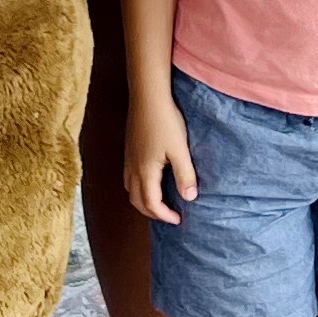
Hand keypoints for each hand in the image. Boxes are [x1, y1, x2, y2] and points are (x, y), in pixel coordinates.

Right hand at [124, 101, 195, 225]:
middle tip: (169, 216)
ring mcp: (128, 160)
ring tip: (160, 203)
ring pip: (131, 191)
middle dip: (153, 213)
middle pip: (137, 202)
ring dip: (144, 202)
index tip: (179, 219)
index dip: (165, 215)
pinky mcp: (129, 151)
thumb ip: (185, 175)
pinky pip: (129, 179)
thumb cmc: (165, 121)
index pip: (152, 204)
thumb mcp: (180, 150)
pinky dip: (139, 189)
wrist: (147, 97)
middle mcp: (132, 170)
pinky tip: (150, 181)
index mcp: (145, 172)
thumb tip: (189, 198)